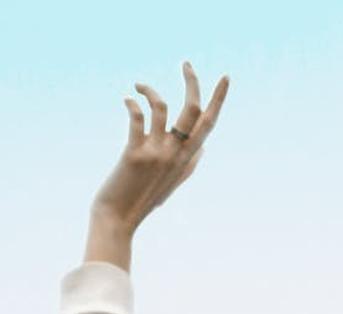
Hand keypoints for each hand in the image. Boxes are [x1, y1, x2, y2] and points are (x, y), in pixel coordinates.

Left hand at [85, 63, 229, 269]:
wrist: (117, 221)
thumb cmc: (141, 200)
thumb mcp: (171, 184)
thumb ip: (189, 165)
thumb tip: (204, 148)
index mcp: (186, 160)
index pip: (208, 124)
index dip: (218, 99)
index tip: (224, 77)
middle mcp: (175, 155)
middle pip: (192, 110)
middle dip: (192, 82)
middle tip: (186, 64)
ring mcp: (156, 154)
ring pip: (162, 107)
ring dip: (150, 90)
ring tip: (138, 86)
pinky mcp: (135, 154)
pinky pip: (137, 117)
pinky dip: (132, 103)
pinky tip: (127, 99)